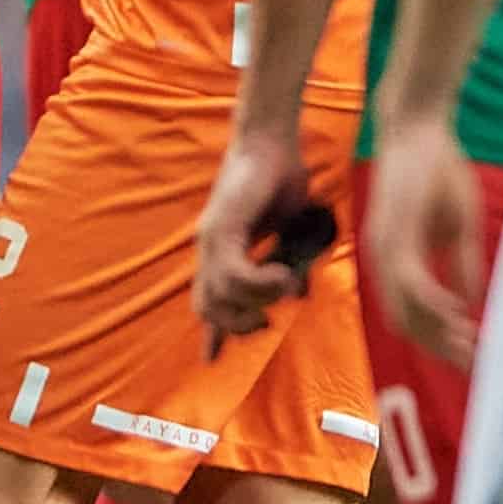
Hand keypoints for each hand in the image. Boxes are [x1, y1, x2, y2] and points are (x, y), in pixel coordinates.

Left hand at [193, 127, 323, 352]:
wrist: (273, 143)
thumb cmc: (281, 181)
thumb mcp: (289, 232)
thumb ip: (288, 262)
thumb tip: (296, 292)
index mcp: (221, 251)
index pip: (206, 300)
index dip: (211, 332)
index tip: (211, 360)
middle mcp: (210, 248)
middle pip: (208, 308)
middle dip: (238, 325)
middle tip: (268, 320)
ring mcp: (213, 238)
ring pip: (222, 295)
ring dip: (257, 302)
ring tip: (283, 284)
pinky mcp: (224, 227)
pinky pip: (234, 273)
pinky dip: (260, 282)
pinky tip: (281, 274)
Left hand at [366, 124, 486, 367]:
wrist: (416, 129)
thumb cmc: (437, 172)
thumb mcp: (457, 226)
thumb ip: (462, 266)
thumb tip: (472, 303)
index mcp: (397, 263)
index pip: (414, 318)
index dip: (442, 342)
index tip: (474, 358)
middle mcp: (385, 262)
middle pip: (407, 324)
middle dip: (442, 348)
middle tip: (475, 364)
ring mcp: (385, 248)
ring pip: (405, 308)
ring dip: (439, 332)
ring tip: (471, 347)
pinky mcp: (392, 232)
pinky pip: (409, 279)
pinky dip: (432, 302)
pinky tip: (459, 313)